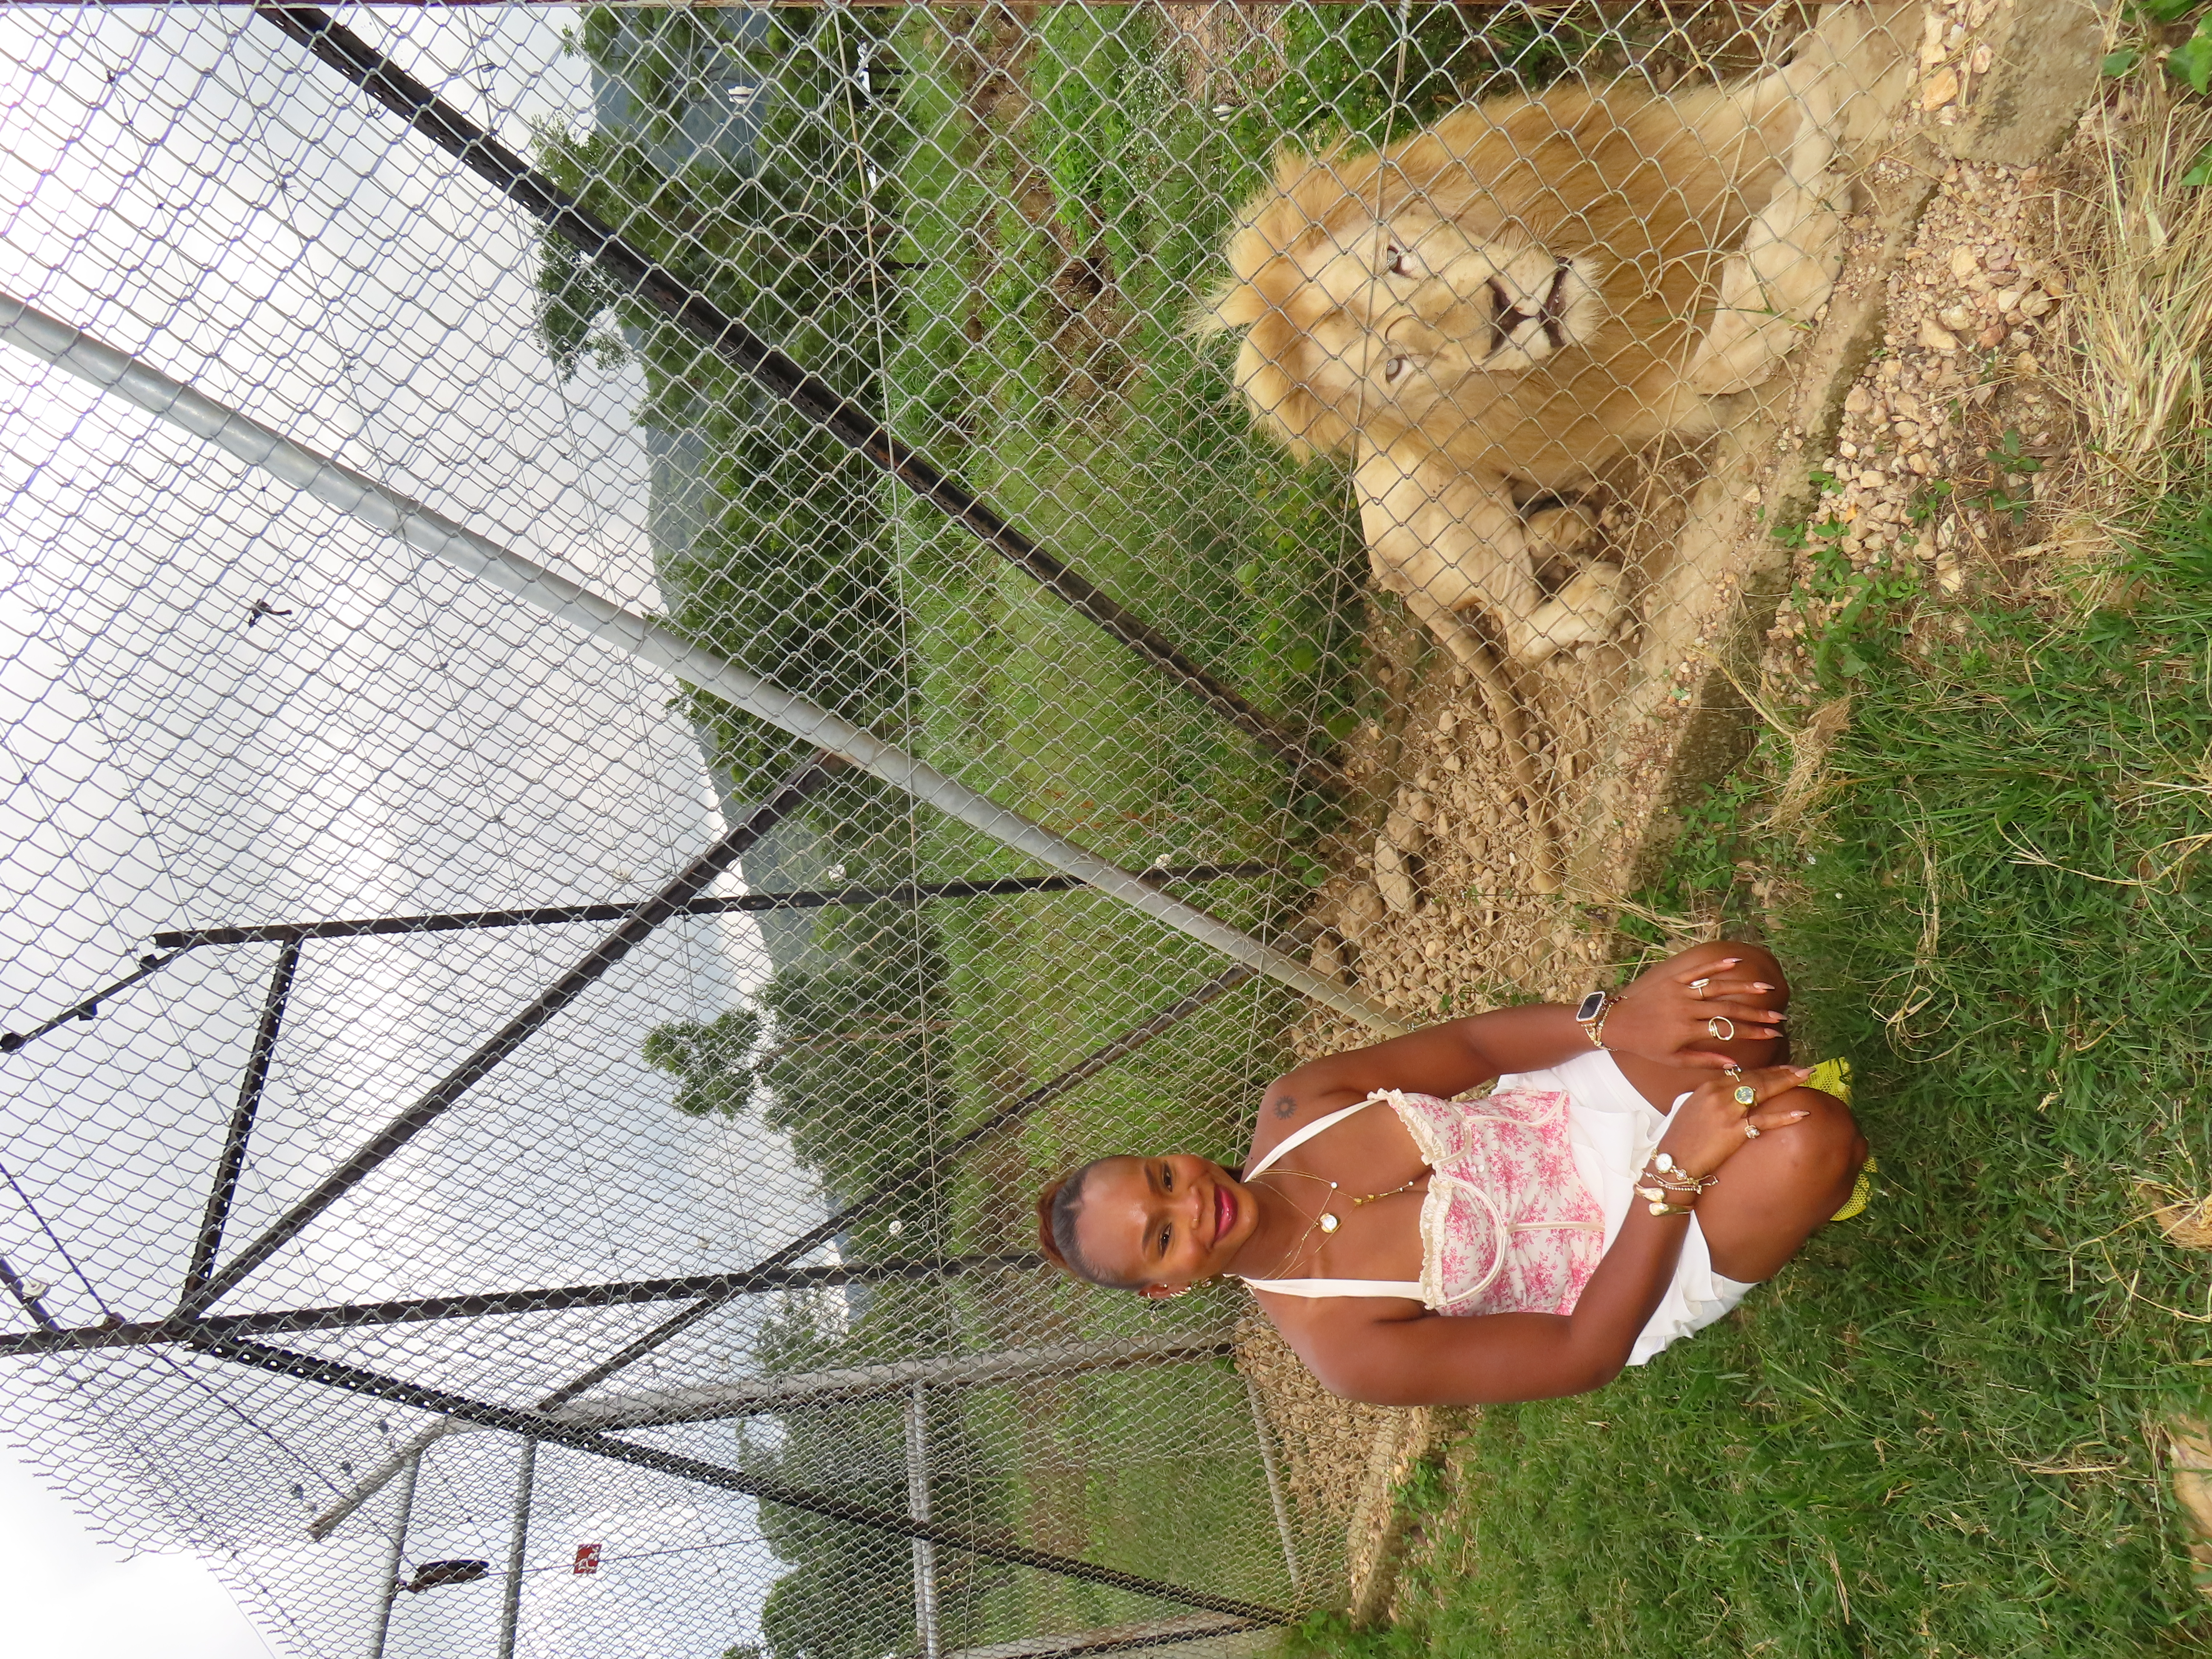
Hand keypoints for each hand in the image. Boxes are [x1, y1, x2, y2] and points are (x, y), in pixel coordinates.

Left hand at [1599, 954, 1784, 1067]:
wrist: (1616, 1023)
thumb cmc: (1646, 1045)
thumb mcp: (1673, 1059)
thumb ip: (1705, 1060)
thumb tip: (1735, 1066)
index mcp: (1687, 1030)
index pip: (1728, 1031)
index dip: (1753, 1033)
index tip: (1774, 1034)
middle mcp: (1686, 1009)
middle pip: (1728, 1009)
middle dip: (1757, 1013)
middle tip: (1779, 1016)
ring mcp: (1679, 991)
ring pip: (1717, 987)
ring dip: (1743, 988)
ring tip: (1766, 989)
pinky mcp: (1672, 979)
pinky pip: (1697, 971)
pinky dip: (1716, 966)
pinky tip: (1736, 962)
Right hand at [1653, 1065, 1812, 1181]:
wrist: (1673, 1160)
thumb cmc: (1682, 1137)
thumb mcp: (1693, 1108)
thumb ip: (1713, 1097)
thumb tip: (1732, 1093)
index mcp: (1708, 1086)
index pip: (1744, 1074)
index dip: (1767, 1070)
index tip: (1784, 1068)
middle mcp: (1719, 1094)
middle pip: (1756, 1078)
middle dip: (1782, 1072)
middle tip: (1802, 1069)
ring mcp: (1727, 1112)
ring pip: (1762, 1092)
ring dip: (1786, 1082)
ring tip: (1805, 1077)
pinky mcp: (1734, 1131)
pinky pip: (1764, 1121)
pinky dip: (1784, 1116)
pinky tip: (1801, 1112)